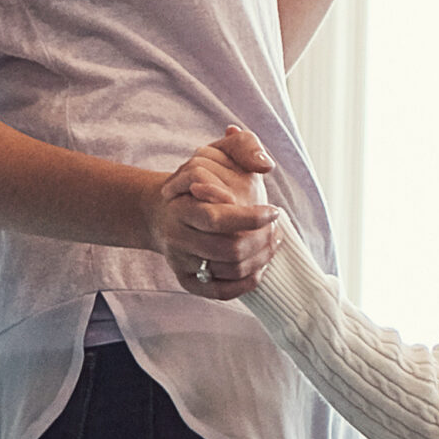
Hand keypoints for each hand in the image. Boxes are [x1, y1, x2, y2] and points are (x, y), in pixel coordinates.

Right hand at [154, 127, 280, 298]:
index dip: (253, 218)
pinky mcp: (187, 281)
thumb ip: (243, 146)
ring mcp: (181, 261)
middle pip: (229, 250)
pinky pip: (219, 292)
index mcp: (181, 206)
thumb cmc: (198, 179)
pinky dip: (246, 284)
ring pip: (229, 271)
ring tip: (273, 242)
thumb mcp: (217, 151)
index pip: (218, 219)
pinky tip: (260, 267)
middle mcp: (178, 236)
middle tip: (276, 228)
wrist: (162, 210)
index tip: (274, 210)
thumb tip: (265, 165)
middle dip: (262, 240)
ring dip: (261, 259)